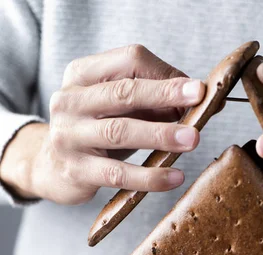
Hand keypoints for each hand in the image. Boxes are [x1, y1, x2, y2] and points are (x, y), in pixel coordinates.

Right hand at [0, 45, 204, 203]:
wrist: (50, 168)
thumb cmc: (95, 134)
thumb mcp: (118, 110)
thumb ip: (155, 103)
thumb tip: (205, 103)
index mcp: (82, 74)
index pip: (129, 61)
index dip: (165, 75)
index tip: (197, 89)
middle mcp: (70, 100)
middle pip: (123, 92)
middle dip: (165, 96)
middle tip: (198, 102)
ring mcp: (68, 135)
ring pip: (119, 131)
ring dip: (160, 135)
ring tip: (192, 141)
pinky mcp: (75, 170)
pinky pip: (117, 174)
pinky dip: (148, 177)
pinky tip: (173, 177)